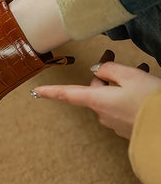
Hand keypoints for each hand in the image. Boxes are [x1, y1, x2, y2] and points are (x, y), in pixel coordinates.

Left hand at [32, 50, 160, 138]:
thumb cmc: (150, 102)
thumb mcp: (129, 76)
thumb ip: (109, 69)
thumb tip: (98, 70)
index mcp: (97, 100)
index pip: (66, 94)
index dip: (50, 91)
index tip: (35, 91)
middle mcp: (103, 114)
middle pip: (95, 88)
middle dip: (104, 72)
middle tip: (112, 55)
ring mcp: (116, 123)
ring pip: (112, 95)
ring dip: (121, 82)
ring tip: (140, 69)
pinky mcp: (129, 128)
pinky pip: (123, 106)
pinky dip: (130, 94)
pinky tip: (144, 85)